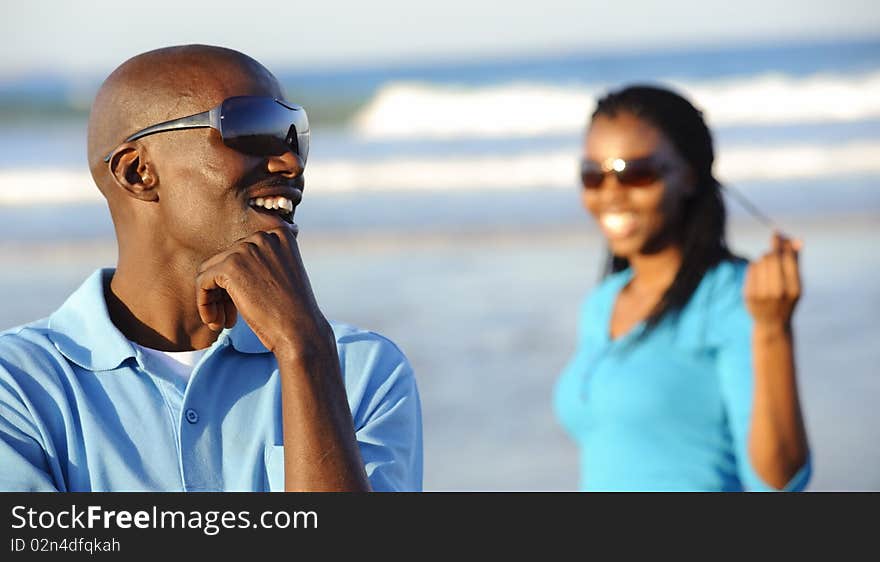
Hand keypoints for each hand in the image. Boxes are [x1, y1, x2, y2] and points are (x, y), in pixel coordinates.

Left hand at [195, 224, 334, 359]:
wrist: (300, 330)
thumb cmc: (294, 311)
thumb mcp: (285, 275)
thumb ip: (263, 262)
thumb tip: (233, 265)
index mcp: (280, 235)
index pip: (244, 251)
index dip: (241, 279)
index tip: (244, 301)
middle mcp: (263, 236)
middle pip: (226, 259)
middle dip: (225, 290)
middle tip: (231, 317)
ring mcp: (246, 249)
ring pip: (210, 270)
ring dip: (213, 298)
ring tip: (221, 321)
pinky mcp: (229, 267)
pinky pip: (202, 281)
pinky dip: (204, 303)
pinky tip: (215, 322)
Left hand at [744, 231, 801, 327]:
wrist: (772, 323)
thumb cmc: (787, 298)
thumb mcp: (796, 283)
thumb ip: (796, 262)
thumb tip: (798, 240)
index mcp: (794, 289)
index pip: (787, 259)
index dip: (782, 244)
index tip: (778, 233)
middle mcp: (778, 293)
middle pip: (772, 258)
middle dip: (773, 248)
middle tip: (774, 240)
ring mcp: (761, 295)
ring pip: (760, 261)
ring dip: (765, 258)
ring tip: (770, 265)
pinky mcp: (748, 295)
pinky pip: (751, 269)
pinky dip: (756, 266)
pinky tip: (761, 273)